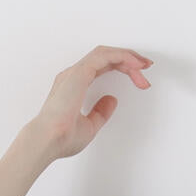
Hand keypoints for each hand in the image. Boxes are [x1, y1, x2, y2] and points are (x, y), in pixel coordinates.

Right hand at [29, 46, 152, 160]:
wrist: (48, 141)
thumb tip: (112, 100)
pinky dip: (120, 57)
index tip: (140, 77)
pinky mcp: (79, 73)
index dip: (122, 67)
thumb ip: (100, 112)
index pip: (102, 67)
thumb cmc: (61, 138)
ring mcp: (76, 72)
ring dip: (127, 57)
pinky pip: (103, 56)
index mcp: (75, 84)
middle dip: (129, 60)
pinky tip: (134, 65)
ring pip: (106, 54)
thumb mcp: (90, 126)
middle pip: (106, 58)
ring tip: (143, 66)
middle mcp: (74, 74)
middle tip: (146, 69)